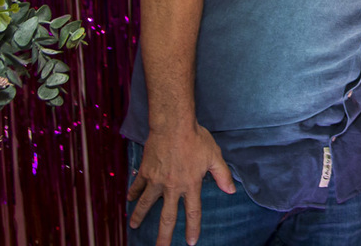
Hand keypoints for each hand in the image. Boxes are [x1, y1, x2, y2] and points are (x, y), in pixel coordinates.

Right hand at [128, 124, 235, 245]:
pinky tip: (129, 199)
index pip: (192, 212)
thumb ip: (222, 175)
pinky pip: (137, 186)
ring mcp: (156, 181)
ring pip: (146, 204)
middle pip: (166, 217)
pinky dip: (132, 193)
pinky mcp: (145, 171)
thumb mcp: (214, 156)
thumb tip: (231, 191)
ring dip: (139, 216)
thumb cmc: (196, 138)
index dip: (192, 228)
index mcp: (190, 185)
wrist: (173, 125)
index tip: (191, 242)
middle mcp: (172, 187)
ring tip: (134, 225)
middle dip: (163, 236)